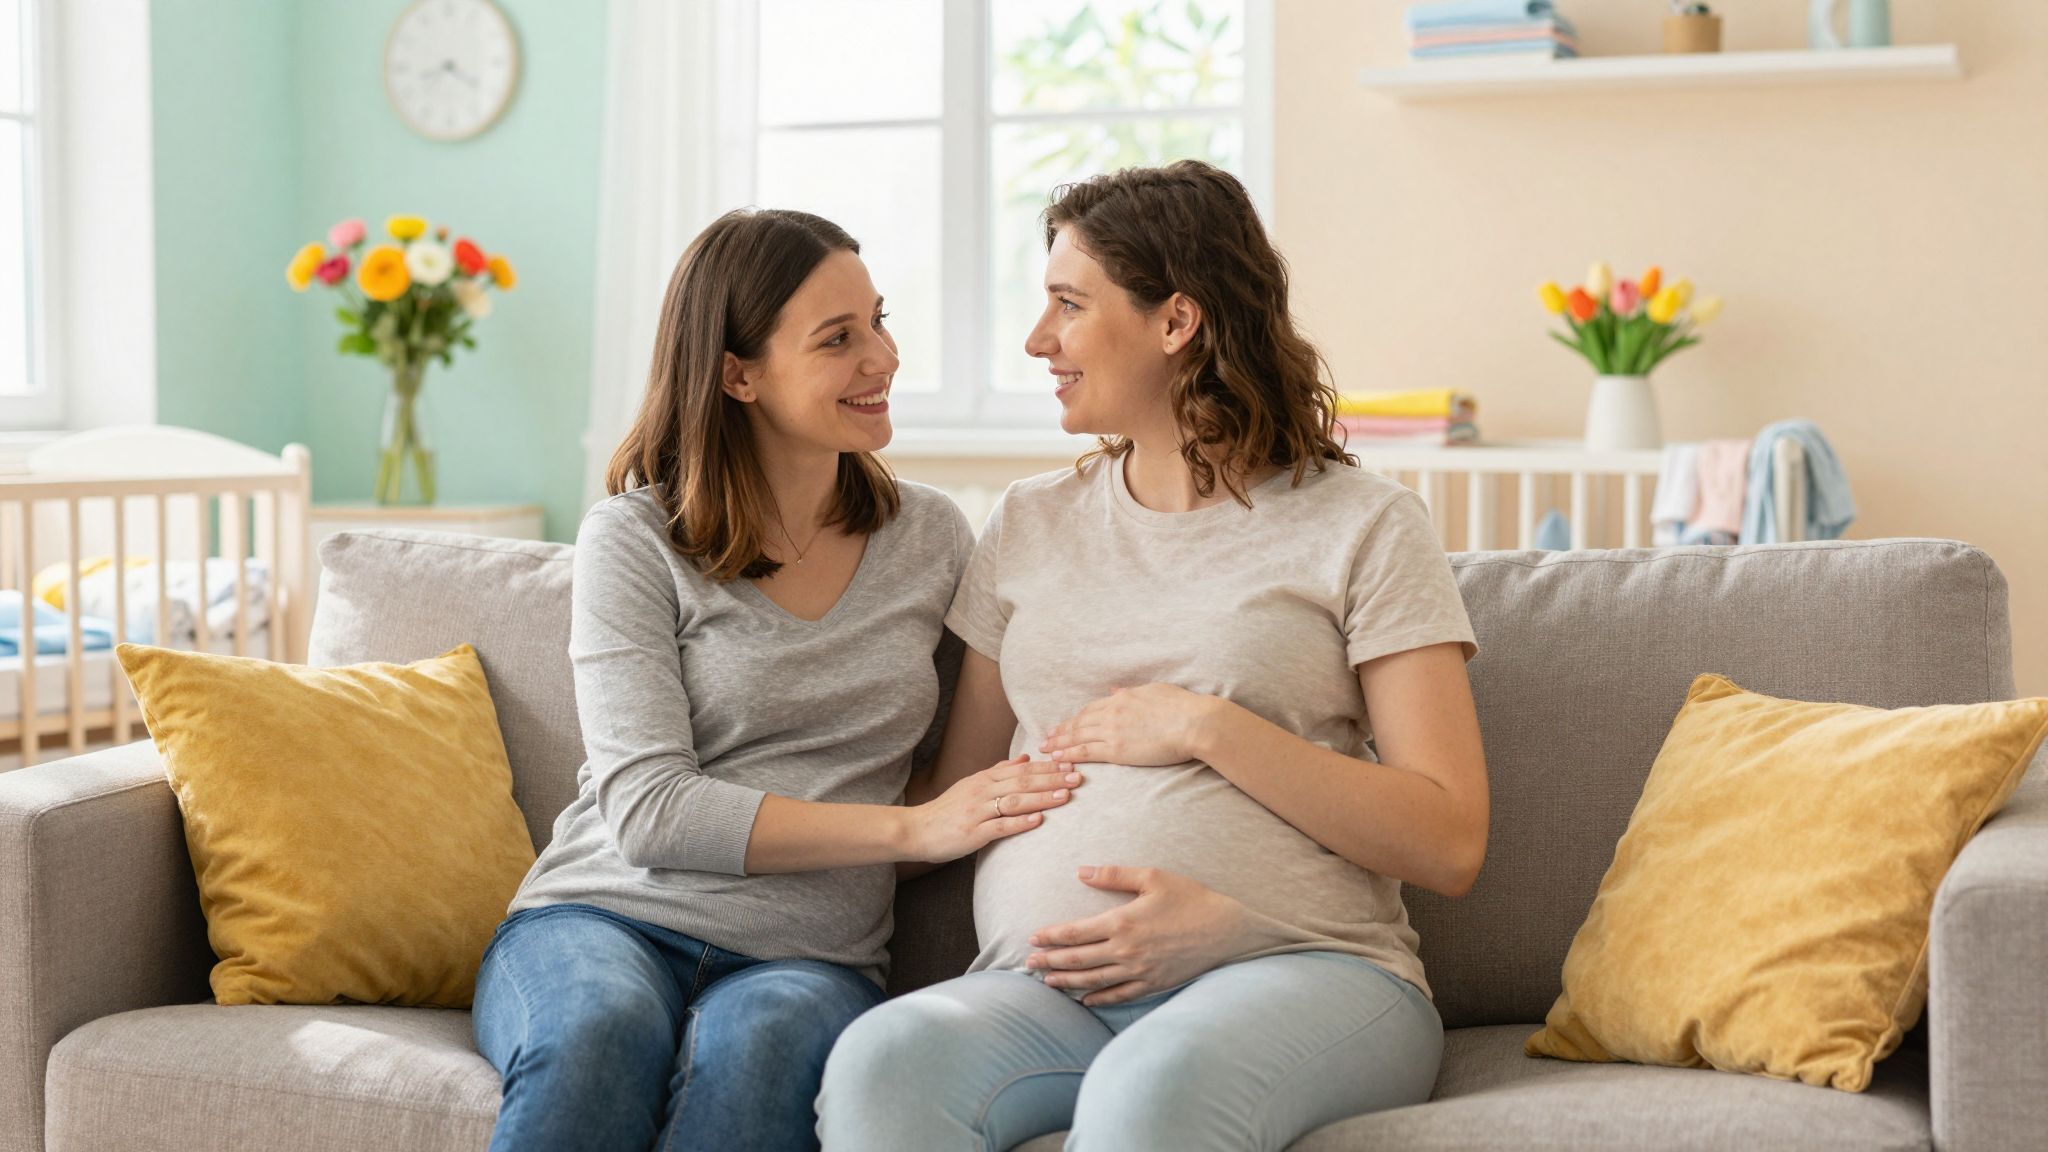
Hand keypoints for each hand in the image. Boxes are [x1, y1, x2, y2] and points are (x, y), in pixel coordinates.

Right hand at [906, 756, 1080, 862]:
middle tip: (1077, 777)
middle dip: (1052, 779)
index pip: (1021, 769)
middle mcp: (981, 791)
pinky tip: (1038, 820)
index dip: (1047, 767)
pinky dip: (1020, 823)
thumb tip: (1026, 757)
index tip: (1071, 764)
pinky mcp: (972, 833)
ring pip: (1014, 801)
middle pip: (1022, 782)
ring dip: (1041, 798)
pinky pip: (999, 826)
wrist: (916, 829)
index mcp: (984, 778)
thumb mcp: (971, 784)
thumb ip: (999, 771)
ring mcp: (977, 812)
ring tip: (1065, 796)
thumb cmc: (947, 810)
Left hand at [1025, 866, 1268, 1005]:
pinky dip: (1099, 998)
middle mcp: (1127, 950)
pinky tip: (1084, 1000)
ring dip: (1067, 982)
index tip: (1033, 938)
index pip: (1077, 932)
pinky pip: (1120, 995)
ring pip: (1094, 981)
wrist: (1227, 931)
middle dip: (1051, 962)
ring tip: (1047, 982)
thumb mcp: (1153, 877)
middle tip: (1028, 964)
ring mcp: (1140, 971)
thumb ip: (1114, 875)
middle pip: (1079, 960)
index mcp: (1123, 921)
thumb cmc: (1191, 899)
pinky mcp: (1153, 984)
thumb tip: (1081, 872)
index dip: (1052, 937)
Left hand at [1039, 684, 1218, 765]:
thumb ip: (1133, 692)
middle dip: (1061, 731)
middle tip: (1047, 737)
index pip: (1092, 708)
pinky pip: (1086, 751)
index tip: (1066, 723)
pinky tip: (1058, 758)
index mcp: (1123, 697)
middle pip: (1080, 722)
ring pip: (1078, 736)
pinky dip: (1069, 754)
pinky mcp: (1117, 750)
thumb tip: (1117, 691)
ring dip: (1059, 743)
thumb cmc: (1183, 707)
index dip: (1076, 717)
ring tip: (1046, 749)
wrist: (1194, 723)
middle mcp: (1113, 712)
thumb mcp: (1155, 691)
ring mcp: (1113, 731)